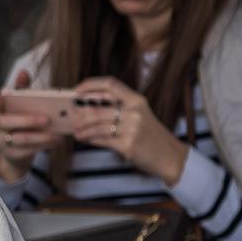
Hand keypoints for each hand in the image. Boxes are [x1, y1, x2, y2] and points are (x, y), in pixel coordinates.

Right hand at [0, 70, 62, 182]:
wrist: (18, 150)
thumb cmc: (21, 122)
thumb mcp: (22, 106)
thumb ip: (22, 91)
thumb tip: (23, 72)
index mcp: (0, 111)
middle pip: (6, 122)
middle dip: (27, 120)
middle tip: (47, 119)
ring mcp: (2, 141)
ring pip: (20, 138)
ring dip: (41, 137)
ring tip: (58, 135)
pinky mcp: (11, 154)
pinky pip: (26, 152)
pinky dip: (43, 147)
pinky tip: (55, 142)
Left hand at [70, 76, 188, 184]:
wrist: (169, 156)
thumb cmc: (151, 136)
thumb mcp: (139, 115)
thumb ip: (119, 108)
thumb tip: (87, 107)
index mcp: (137, 100)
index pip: (111, 84)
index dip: (91, 84)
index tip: (77, 90)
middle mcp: (134, 112)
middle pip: (98, 109)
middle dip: (81, 115)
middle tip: (72, 118)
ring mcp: (131, 129)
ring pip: (97, 127)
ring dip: (82, 130)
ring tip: (76, 132)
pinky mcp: (127, 145)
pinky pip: (102, 140)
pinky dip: (90, 140)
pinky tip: (85, 139)